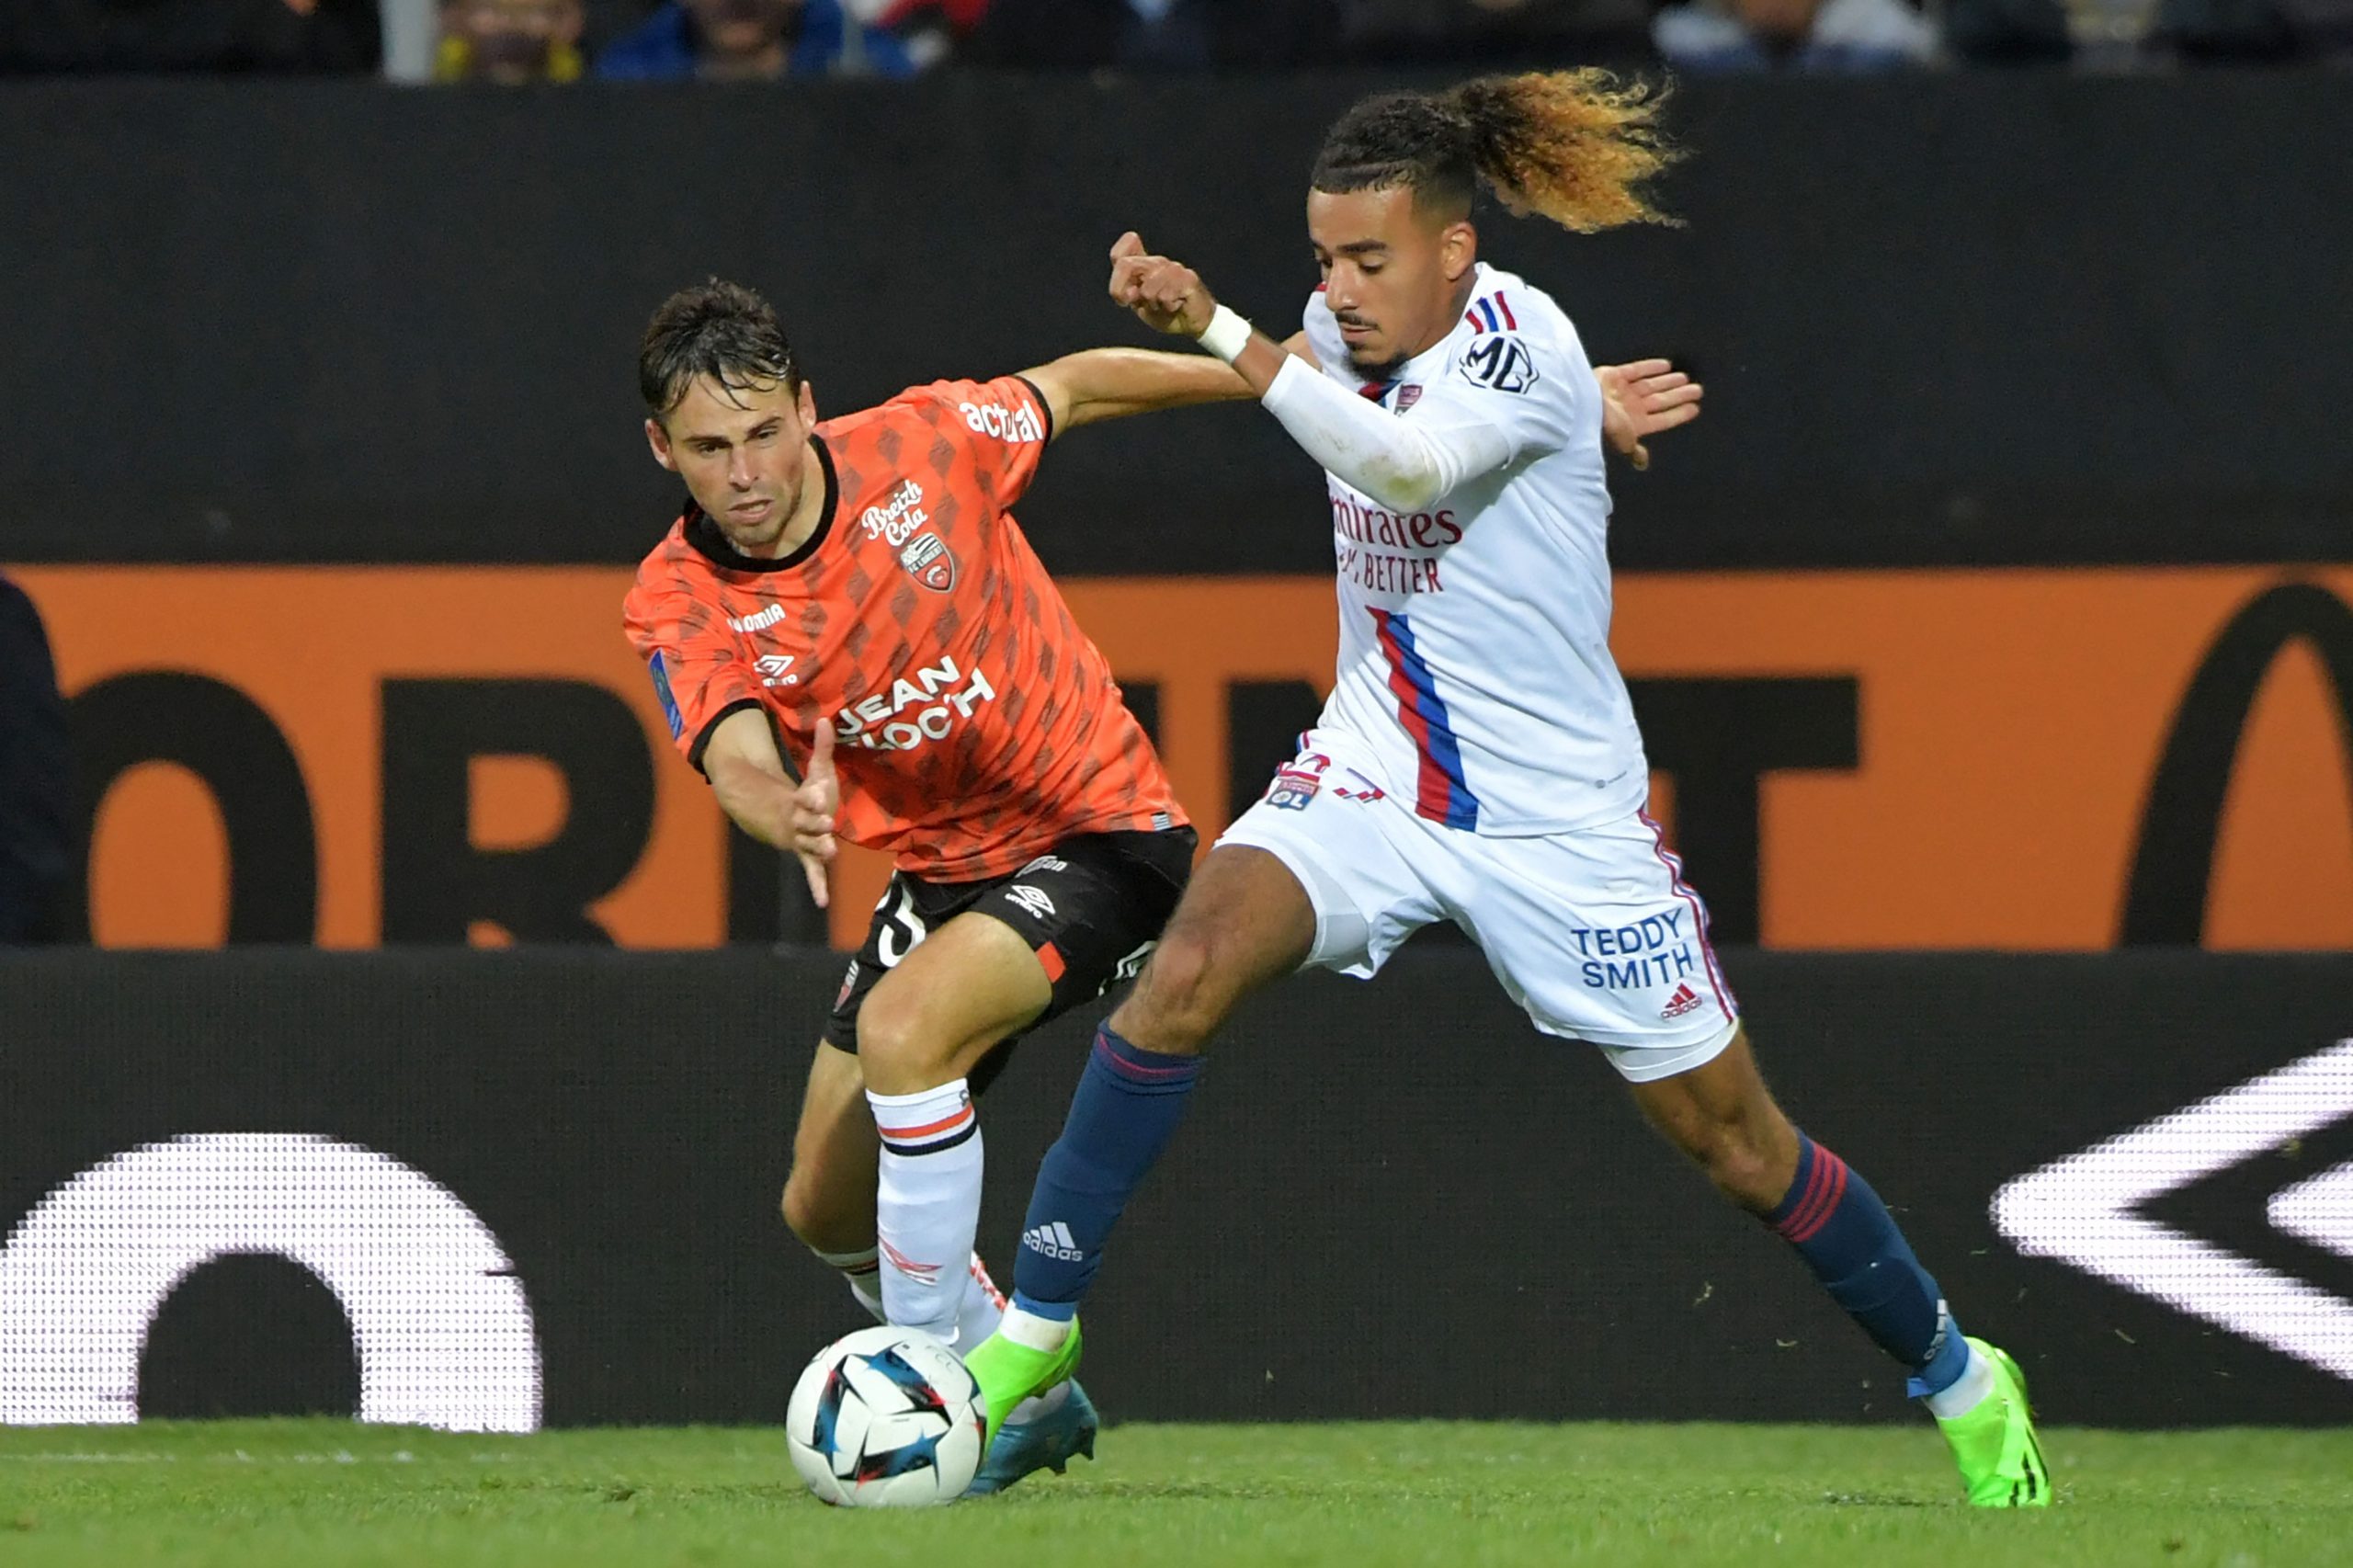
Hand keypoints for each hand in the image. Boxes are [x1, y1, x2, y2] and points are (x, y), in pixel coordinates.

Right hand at [790, 720, 839, 908]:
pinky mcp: (808, 856)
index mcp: (802, 801)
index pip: (806, 797)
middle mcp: (800, 823)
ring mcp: (803, 841)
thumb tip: (828, 718)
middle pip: (807, 823)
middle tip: (826, 823)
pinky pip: (812, 872)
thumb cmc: (808, 793)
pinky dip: (817, 886)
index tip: (818, 793)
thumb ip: (823, 747)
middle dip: (815, 823)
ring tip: (830, 852)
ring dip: (819, 850)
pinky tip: (822, 902)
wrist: (785, 818)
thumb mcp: (816, 770)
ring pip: (810, 846)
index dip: (811, 797)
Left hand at [1108, 232, 1217, 338]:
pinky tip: (1177, 305)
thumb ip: (1128, 294)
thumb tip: (1132, 290)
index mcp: (1142, 265)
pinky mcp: (1188, 278)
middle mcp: (1157, 262)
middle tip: (1136, 304)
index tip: (1122, 298)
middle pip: (1126, 265)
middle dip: (1121, 290)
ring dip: (1153, 304)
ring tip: (1164, 305)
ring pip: (1147, 288)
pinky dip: (1168, 307)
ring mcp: (1173, 268)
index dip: (1115, 276)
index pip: (1119, 254)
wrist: (1192, 323)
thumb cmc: (1165, 312)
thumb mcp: (1140, 305)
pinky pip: (1166, 296)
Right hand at [1596, 359, 1702, 470]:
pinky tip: (1666, 365)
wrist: (1581, 402)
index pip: (1662, 419)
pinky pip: (1636, 370)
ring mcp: (1621, 391)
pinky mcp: (1613, 375)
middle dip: (1678, 396)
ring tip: (1684, 377)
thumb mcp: (1624, 441)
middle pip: (1659, 401)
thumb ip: (1635, 450)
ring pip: (1650, 385)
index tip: (1694, 408)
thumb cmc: (1604, 423)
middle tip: (1697, 390)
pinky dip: (1650, 367)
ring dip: (1668, 382)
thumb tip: (1642, 463)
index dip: (1678, 414)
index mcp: (1634, 424)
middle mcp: (1629, 408)